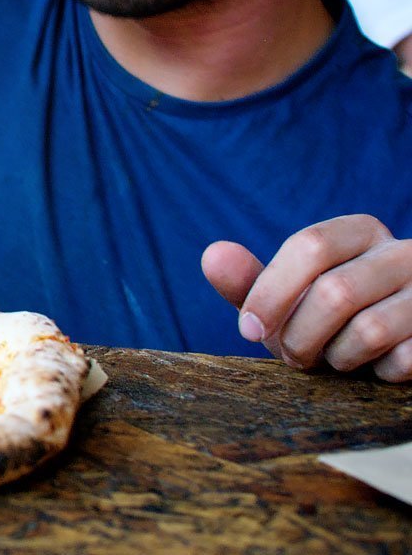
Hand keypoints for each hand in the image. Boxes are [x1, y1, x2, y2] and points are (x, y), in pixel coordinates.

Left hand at [202, 214, 411, 381]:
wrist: (401, 339)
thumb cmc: (331, 316)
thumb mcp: (289, 296)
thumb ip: (251, 280)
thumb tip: (212, 255)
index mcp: (359, 232)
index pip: (309, 246)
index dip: (271, 291)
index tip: (248, 329)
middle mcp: (402, 253)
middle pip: (336, 292)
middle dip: (299, 335)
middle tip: (291, 354)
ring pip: (369, 331)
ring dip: (336, 357)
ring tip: (332, 357)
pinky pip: (401, 361)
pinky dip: (376, 373)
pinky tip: (375, 365)